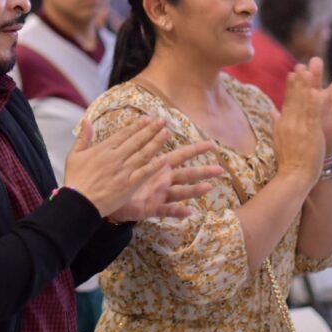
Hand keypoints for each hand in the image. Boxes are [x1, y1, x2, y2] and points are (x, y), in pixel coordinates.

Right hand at [64, 116, 172, 216]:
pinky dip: (155, 165)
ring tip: (166, 133)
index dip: (137, 126)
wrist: (78, 202)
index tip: (148, 118)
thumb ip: (83, 137)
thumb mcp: (74, 155)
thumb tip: (87, 120)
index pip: (124, 134)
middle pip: (137, 140)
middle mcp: (116, 157)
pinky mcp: (129, 185)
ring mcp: (123, 170)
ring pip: (143, 153)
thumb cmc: (75, 179)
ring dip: (156, 142)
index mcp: (103, 149)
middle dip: (151, 129)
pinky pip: (145, 172)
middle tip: (163, 121)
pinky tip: (165, 159)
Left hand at [107, 140, 223, 222]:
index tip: (211, 145)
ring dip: (194, 190)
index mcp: (160, 166)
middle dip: (203, 171)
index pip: (181, 155)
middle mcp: (164, 180)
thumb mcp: (132, 156)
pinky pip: (166, 210)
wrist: (110, 197)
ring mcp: (160, 195)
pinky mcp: (152, 208)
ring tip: (209, 187)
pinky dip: (177, 211)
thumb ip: (140, 141)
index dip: (195, 150)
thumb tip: (148, 120)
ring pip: (180, 192)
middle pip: (186, 174)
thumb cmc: (122, 176)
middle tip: (221, 169)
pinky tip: (188, 212)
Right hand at [273, 67, 325, 185]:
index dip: (290, 87)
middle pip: (294, 98)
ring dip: (306, 86)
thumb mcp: (278, 140)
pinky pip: (313, 114)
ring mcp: (300, 127)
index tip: (292, 74)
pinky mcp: (310, 133)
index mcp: (283, 124)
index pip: (287, 102)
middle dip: (298, 82)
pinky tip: (318, 90)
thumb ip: (276, 123)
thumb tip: (272, 111)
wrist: (293, 176)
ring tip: (309, 72)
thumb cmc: (288, 161)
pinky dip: (315, 102)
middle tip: (300, 66)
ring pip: (303, 103)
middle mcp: (290, 123)